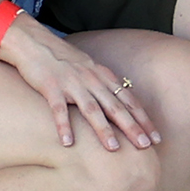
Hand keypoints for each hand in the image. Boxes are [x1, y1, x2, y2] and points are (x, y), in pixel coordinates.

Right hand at [0, 19, 161, 152]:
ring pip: (91, 109)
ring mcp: (71, 83)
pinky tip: (68, 142)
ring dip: (103, 129)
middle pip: (115, 106)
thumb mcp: (88, 67)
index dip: (143, 119)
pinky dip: (64, 126)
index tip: (156, 137)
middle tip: (146, 146)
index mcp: (101, 76)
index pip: (128, 100)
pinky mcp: (50, 87)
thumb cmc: (60, 57)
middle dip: (132, 127)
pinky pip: (58, 109)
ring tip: (113, 148)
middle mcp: (90, 80)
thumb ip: (103, 83)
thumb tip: (119, 100)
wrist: (33, 41)